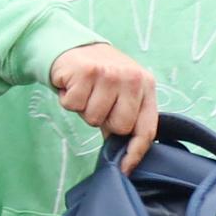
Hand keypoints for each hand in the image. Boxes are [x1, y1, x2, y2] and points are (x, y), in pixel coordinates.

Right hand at [48, 41, 160, 171]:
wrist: (74, 46)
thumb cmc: (100, 76)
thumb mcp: (121, 92)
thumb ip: (126, 116)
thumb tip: (122, 152)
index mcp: (146, 85)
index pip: (146, 128)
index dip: (135, 152)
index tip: (125, 169)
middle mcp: (132, 79)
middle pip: (118, 126)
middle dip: (103, 120)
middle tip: (97, 102)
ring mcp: (110, 74)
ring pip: (93, 118)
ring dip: (83, 109)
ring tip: (85, 92)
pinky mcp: (86, 72)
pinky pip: (74, 105)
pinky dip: (68, 99)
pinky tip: (73, 85)